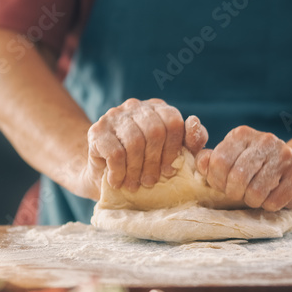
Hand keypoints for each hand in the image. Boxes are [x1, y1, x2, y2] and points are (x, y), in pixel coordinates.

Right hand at [84, 98, 207, 193]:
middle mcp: (136, 107)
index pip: (173, 121)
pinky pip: (115, 152)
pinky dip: (119, 171)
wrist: (103, 172)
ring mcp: (115, 116)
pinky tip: (118, 181)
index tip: (169, 171)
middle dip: (155, 162)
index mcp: (158, 108)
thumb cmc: (143, 164)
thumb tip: (194, 122)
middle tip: (150, 182)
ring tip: (134, 185)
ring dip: (136, 169)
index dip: (173, 149)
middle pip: (154, 131)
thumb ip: (190, 141)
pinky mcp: (97, 130)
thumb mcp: (171, 154)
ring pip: (134, 142)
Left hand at [196, 126, 291, 210]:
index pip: (219, 161)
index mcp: (242, 134)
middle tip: (241, 194)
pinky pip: (274, 202)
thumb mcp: (231, 161)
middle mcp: (265, 140)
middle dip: (235, 193)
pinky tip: (273, 197)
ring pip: (256, 192)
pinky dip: (270, 206)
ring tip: (257, 196)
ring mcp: (285, 155)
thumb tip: (201, 163)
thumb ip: (212, 162)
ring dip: (253, 201)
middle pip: (237, 178)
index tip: (225, 185)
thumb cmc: (256, 170)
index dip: (217, 181)